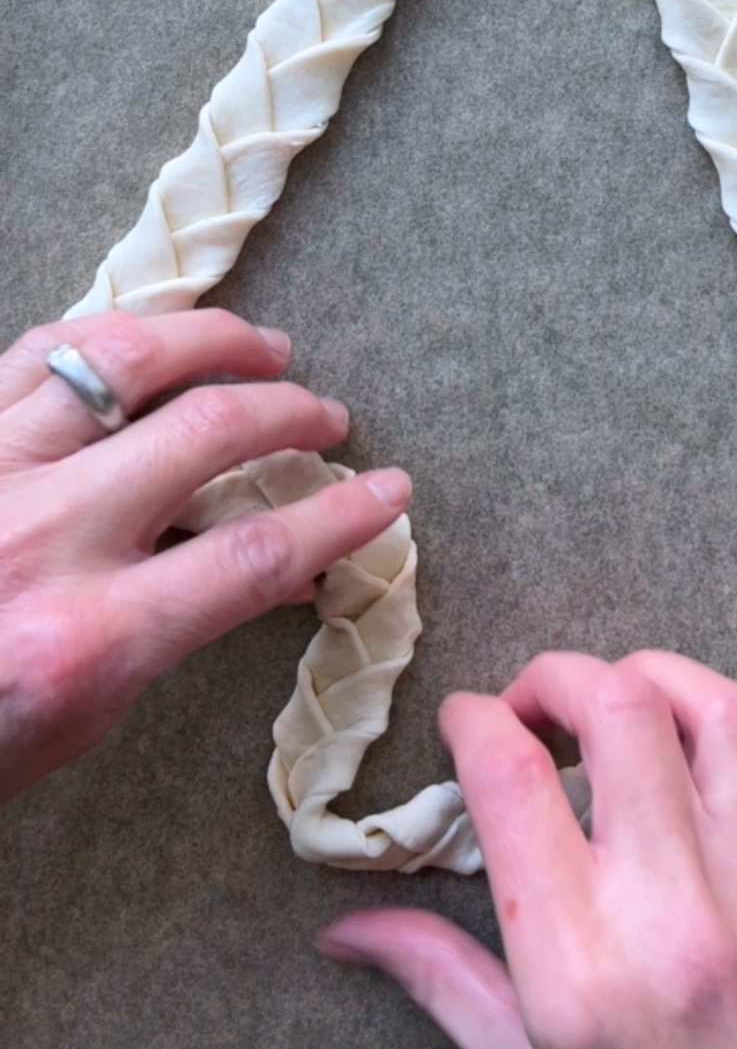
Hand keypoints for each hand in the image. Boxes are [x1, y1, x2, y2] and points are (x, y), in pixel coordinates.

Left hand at [0, 308, 409, 802]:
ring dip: (210, 341)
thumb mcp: (95, 712)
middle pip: (205, 433)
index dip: (341, 514)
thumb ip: (187, 628)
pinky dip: (110, 336)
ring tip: (261, 344)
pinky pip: (35, 352)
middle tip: (327, 415)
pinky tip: (150, 342)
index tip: (390, 490)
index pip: (256, 555)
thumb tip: (283, 572)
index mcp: (89, 636)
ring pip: (115, 360)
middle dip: (291, 413)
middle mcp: (42, 537)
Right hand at [321, 651, 736, 1048]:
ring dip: (662, 680)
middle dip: (562, 679)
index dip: (475, 721)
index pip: (511, 780)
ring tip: (627, 705)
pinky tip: (727, 732)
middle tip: (540, 707)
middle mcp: (676, 913)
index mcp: (578, 964)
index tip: (468, 721)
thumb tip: (346, 930)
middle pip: (620, 713)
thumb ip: (440, 980)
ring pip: (724, 714)